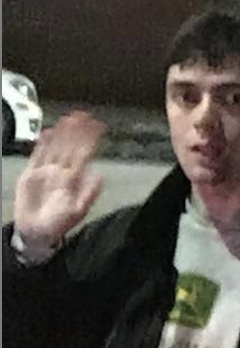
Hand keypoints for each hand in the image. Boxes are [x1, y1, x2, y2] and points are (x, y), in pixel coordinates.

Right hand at [14, 112, 105, 249]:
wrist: (36, 233)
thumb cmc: (59, 223)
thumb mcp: (78, 211)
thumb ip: (89, 194)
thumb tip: (100, 176)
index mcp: (74, 179)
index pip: (84, 154)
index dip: (90, 140)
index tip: (98, 126)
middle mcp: (62, 172)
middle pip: (70, 146)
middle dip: (77, 131)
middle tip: (82, 114)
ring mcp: (46, 172)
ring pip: (56, 148)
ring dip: (62, 134)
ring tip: (67, 119)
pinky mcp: (30, 175)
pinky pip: (37, 156)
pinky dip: (42, 145)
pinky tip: (46, 133)